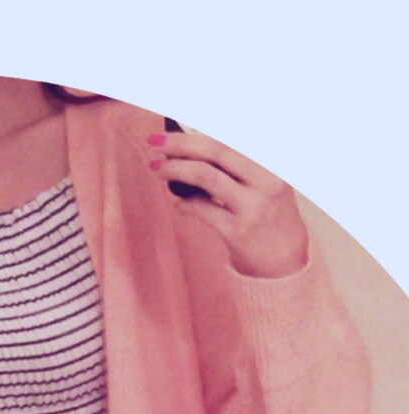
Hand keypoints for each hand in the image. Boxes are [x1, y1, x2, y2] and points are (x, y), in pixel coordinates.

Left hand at [145, 128, 309, 278]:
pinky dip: (186, 204)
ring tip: (158, 168)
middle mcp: (266, 180)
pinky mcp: (239, 232)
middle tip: (155, 141)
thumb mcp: (264, 183)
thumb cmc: (270, 217)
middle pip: (216, 150)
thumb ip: (238, 166)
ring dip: (176, 169)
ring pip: (206, 176)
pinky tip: (179, 204)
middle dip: (181, 143)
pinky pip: (203, 210)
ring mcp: (253, 206)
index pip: (231, 137)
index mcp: (272, 163)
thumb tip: (194, 148)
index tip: (175, 125)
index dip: (200, 130)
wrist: (287, 261)